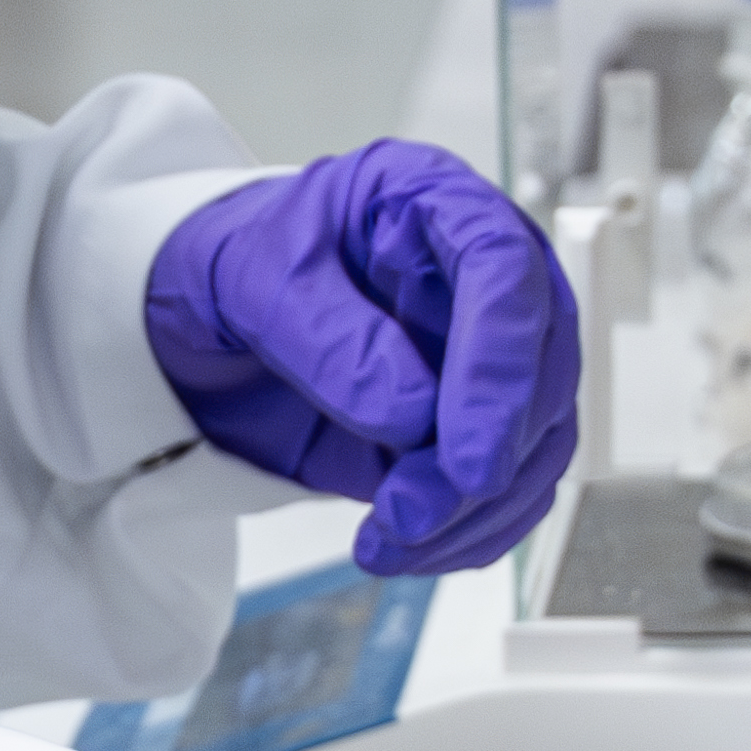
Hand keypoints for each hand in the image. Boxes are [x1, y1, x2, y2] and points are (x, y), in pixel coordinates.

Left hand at [141, 142, 583, 576]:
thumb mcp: (253, 278)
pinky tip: (406, 548)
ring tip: (392, 539)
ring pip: (535, 438)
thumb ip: (327, 335)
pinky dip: (469, 531)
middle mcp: (481, 277)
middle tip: (414, 511)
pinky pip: (506, 485)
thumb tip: (411, 412)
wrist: (210, 320)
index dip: (499, 366)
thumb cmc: (236, 264)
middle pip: (541, 365)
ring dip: (478, 508)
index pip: (504, 270)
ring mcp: (485, 353)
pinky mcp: (471, 423)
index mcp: (435, 203)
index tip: (469, 458)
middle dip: (489, 455)